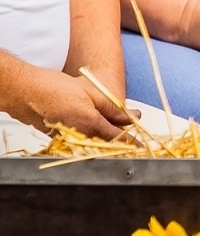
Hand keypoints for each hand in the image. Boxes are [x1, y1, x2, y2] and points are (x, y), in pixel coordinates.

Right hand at [9, 66, 131, 139]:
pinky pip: (75, 140)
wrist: (23, 91)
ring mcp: (64, 138)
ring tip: (105, 126)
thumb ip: (112, 107)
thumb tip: (132, 117)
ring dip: (100, 137)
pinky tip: (84, 124)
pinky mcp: (54, 137)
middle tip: (127, 135)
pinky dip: (84, 135)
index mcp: (89, 122)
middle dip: (116, 139)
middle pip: (103, 142)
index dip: (130, 142)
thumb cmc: (54, 87)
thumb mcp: (90, 91)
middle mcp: (77, 135)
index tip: (140, 147)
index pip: (116, 137)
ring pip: (89, 142)